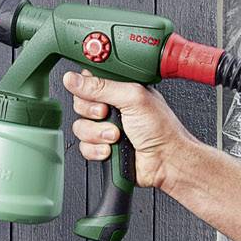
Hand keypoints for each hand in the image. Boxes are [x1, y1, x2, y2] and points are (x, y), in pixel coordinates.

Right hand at [65, 69, 198, 191]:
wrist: (166, 161)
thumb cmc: (162, 129)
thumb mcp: (132, 98)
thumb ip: (101, 87)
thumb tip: (73, 79)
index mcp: (120, 89)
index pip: (90, 81)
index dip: (86, 88)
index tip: (95, 95)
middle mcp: (112, 107)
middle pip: (80, 104)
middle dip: (92, 113)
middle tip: (107, 114)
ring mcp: (106, 128)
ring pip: (80, 127)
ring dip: (97, 134)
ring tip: (115, 136)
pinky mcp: (102, 147)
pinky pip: (83, 147)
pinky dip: (96, 150)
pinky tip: (111, 149)